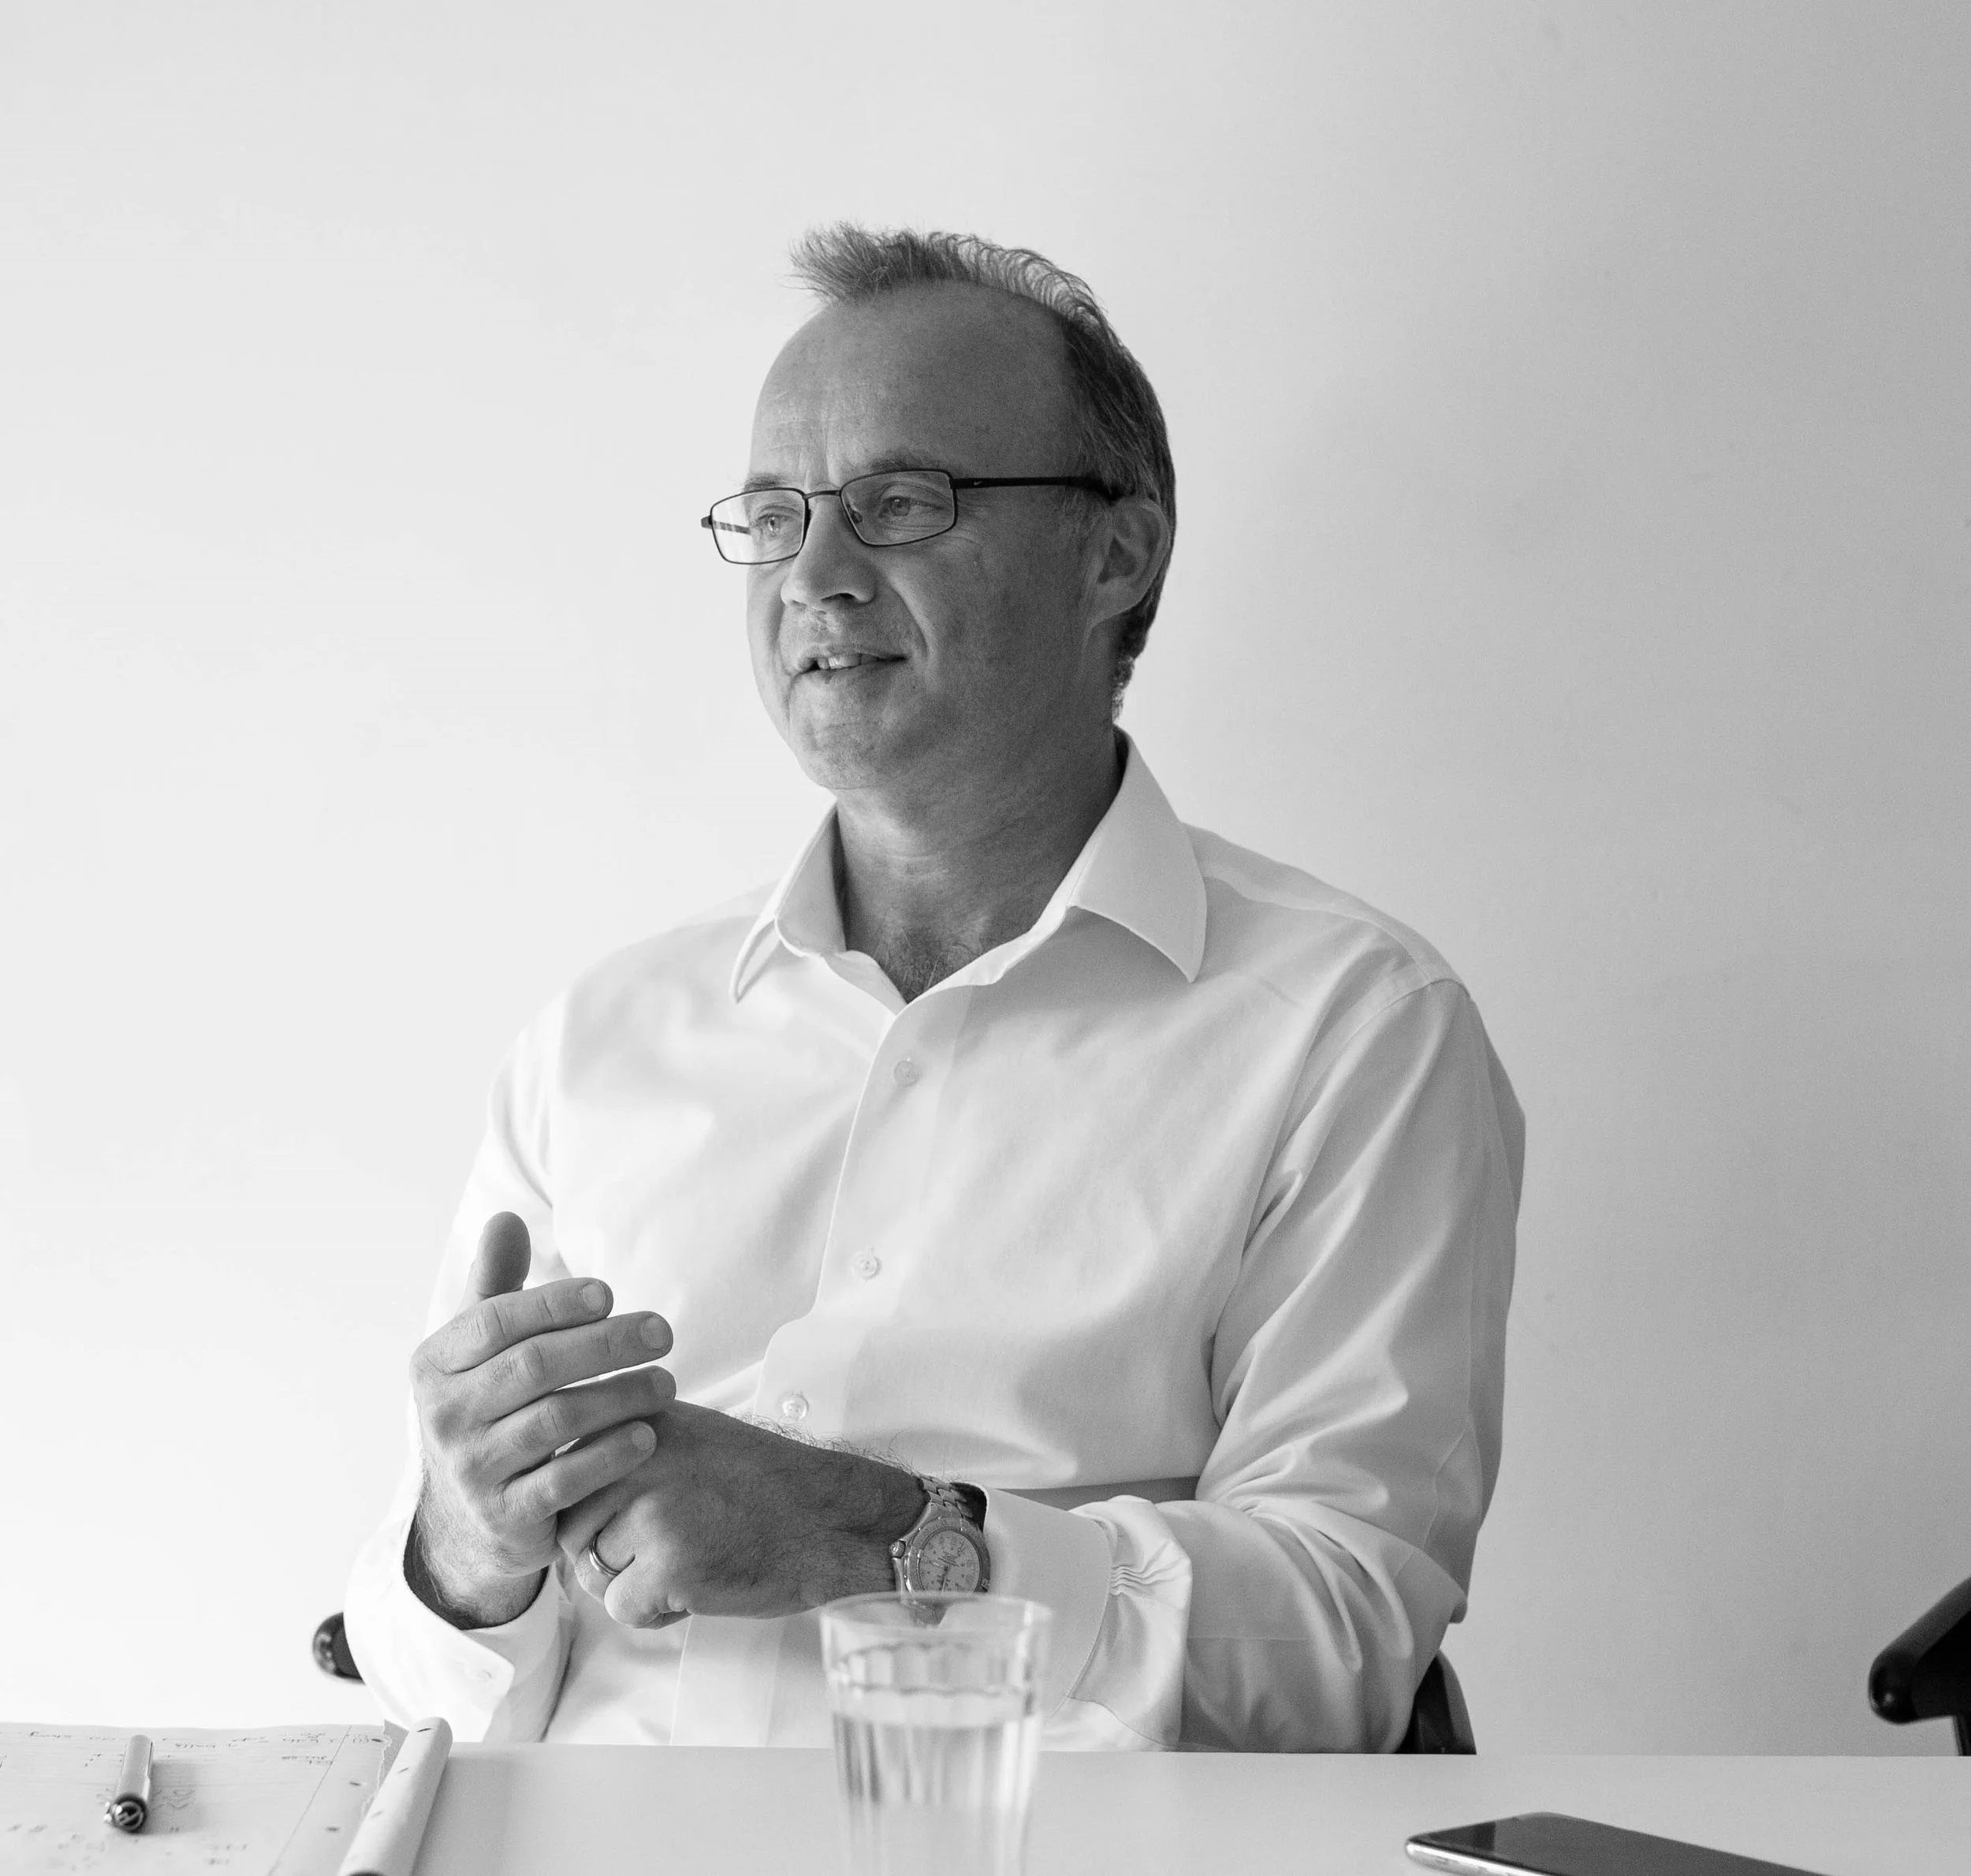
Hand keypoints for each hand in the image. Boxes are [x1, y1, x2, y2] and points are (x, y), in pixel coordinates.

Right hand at [407, 1212, 676, 1627]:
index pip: (496, 1321)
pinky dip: (610, 1455)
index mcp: (436, 1366)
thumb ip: (496, 1288)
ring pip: (555, 1421)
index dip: (554, 1303)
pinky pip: (565, 1481)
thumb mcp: (479, 1353)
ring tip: (667, 1382)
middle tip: (662, 1333)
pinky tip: (649, 1435)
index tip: (610, 1294)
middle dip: (605, 1344)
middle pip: (533, 1366)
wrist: (471, 1521)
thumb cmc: (489, 1412)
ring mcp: (471, 1471)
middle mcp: (444, 1417)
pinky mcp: (506, 1517)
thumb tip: (505, 1218)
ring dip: (620, 1396)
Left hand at [556, 1402, 925, 1628]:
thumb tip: (556, 1484)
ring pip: (592, 1571)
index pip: (569, 1478)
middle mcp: (636, 1454)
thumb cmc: (759, 1485)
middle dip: (612, 1553)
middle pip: (572, 1529)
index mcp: (636, 1418)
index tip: (658, 1510)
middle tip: (677, 1542)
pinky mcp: (667, 1563)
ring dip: (634, 1582)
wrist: (828, 1518)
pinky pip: (620, 1608)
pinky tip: (702, 1583)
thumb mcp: (685, 1435)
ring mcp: (651, 1507)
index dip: (604, 1513)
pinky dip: (656, 1612)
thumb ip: (621, 1449)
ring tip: (692, 1558)